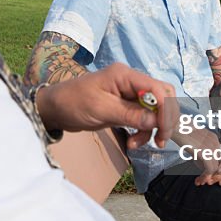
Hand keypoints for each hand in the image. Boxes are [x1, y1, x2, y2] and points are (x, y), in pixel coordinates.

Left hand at [35, 63, 177, 147]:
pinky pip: (143, 118)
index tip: (163, 130)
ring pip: (154, 110)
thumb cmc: (73, 103)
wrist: (55, 109)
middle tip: (160, 139)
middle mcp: (130, 82)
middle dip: (164, 119)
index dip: (165, 109)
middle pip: (161, 97)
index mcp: (125, 75)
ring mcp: (128, 94)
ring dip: (151, 129)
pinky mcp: (124, 106)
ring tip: (135, 144)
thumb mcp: (101, 109)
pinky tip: (132, 142)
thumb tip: (156, 121)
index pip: (157, 88)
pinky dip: (142, 131)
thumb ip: (130, 114)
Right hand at [172, 127, 220, 186]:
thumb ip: (199, 150)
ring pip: (215, 168)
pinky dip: (205, 177)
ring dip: (208, 178)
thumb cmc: (180, 130)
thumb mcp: (194, 140)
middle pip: (219, 163)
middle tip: (202, 181)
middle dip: (212, 174)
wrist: (175, 124)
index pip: (218, 156)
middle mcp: (215, 143)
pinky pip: (209, 169)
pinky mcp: (205, 153)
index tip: (205, 174)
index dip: (213, 167)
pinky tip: (199, 180)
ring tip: (200, 182)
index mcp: (213, 138)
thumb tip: (200, 163)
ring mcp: (211, 148)